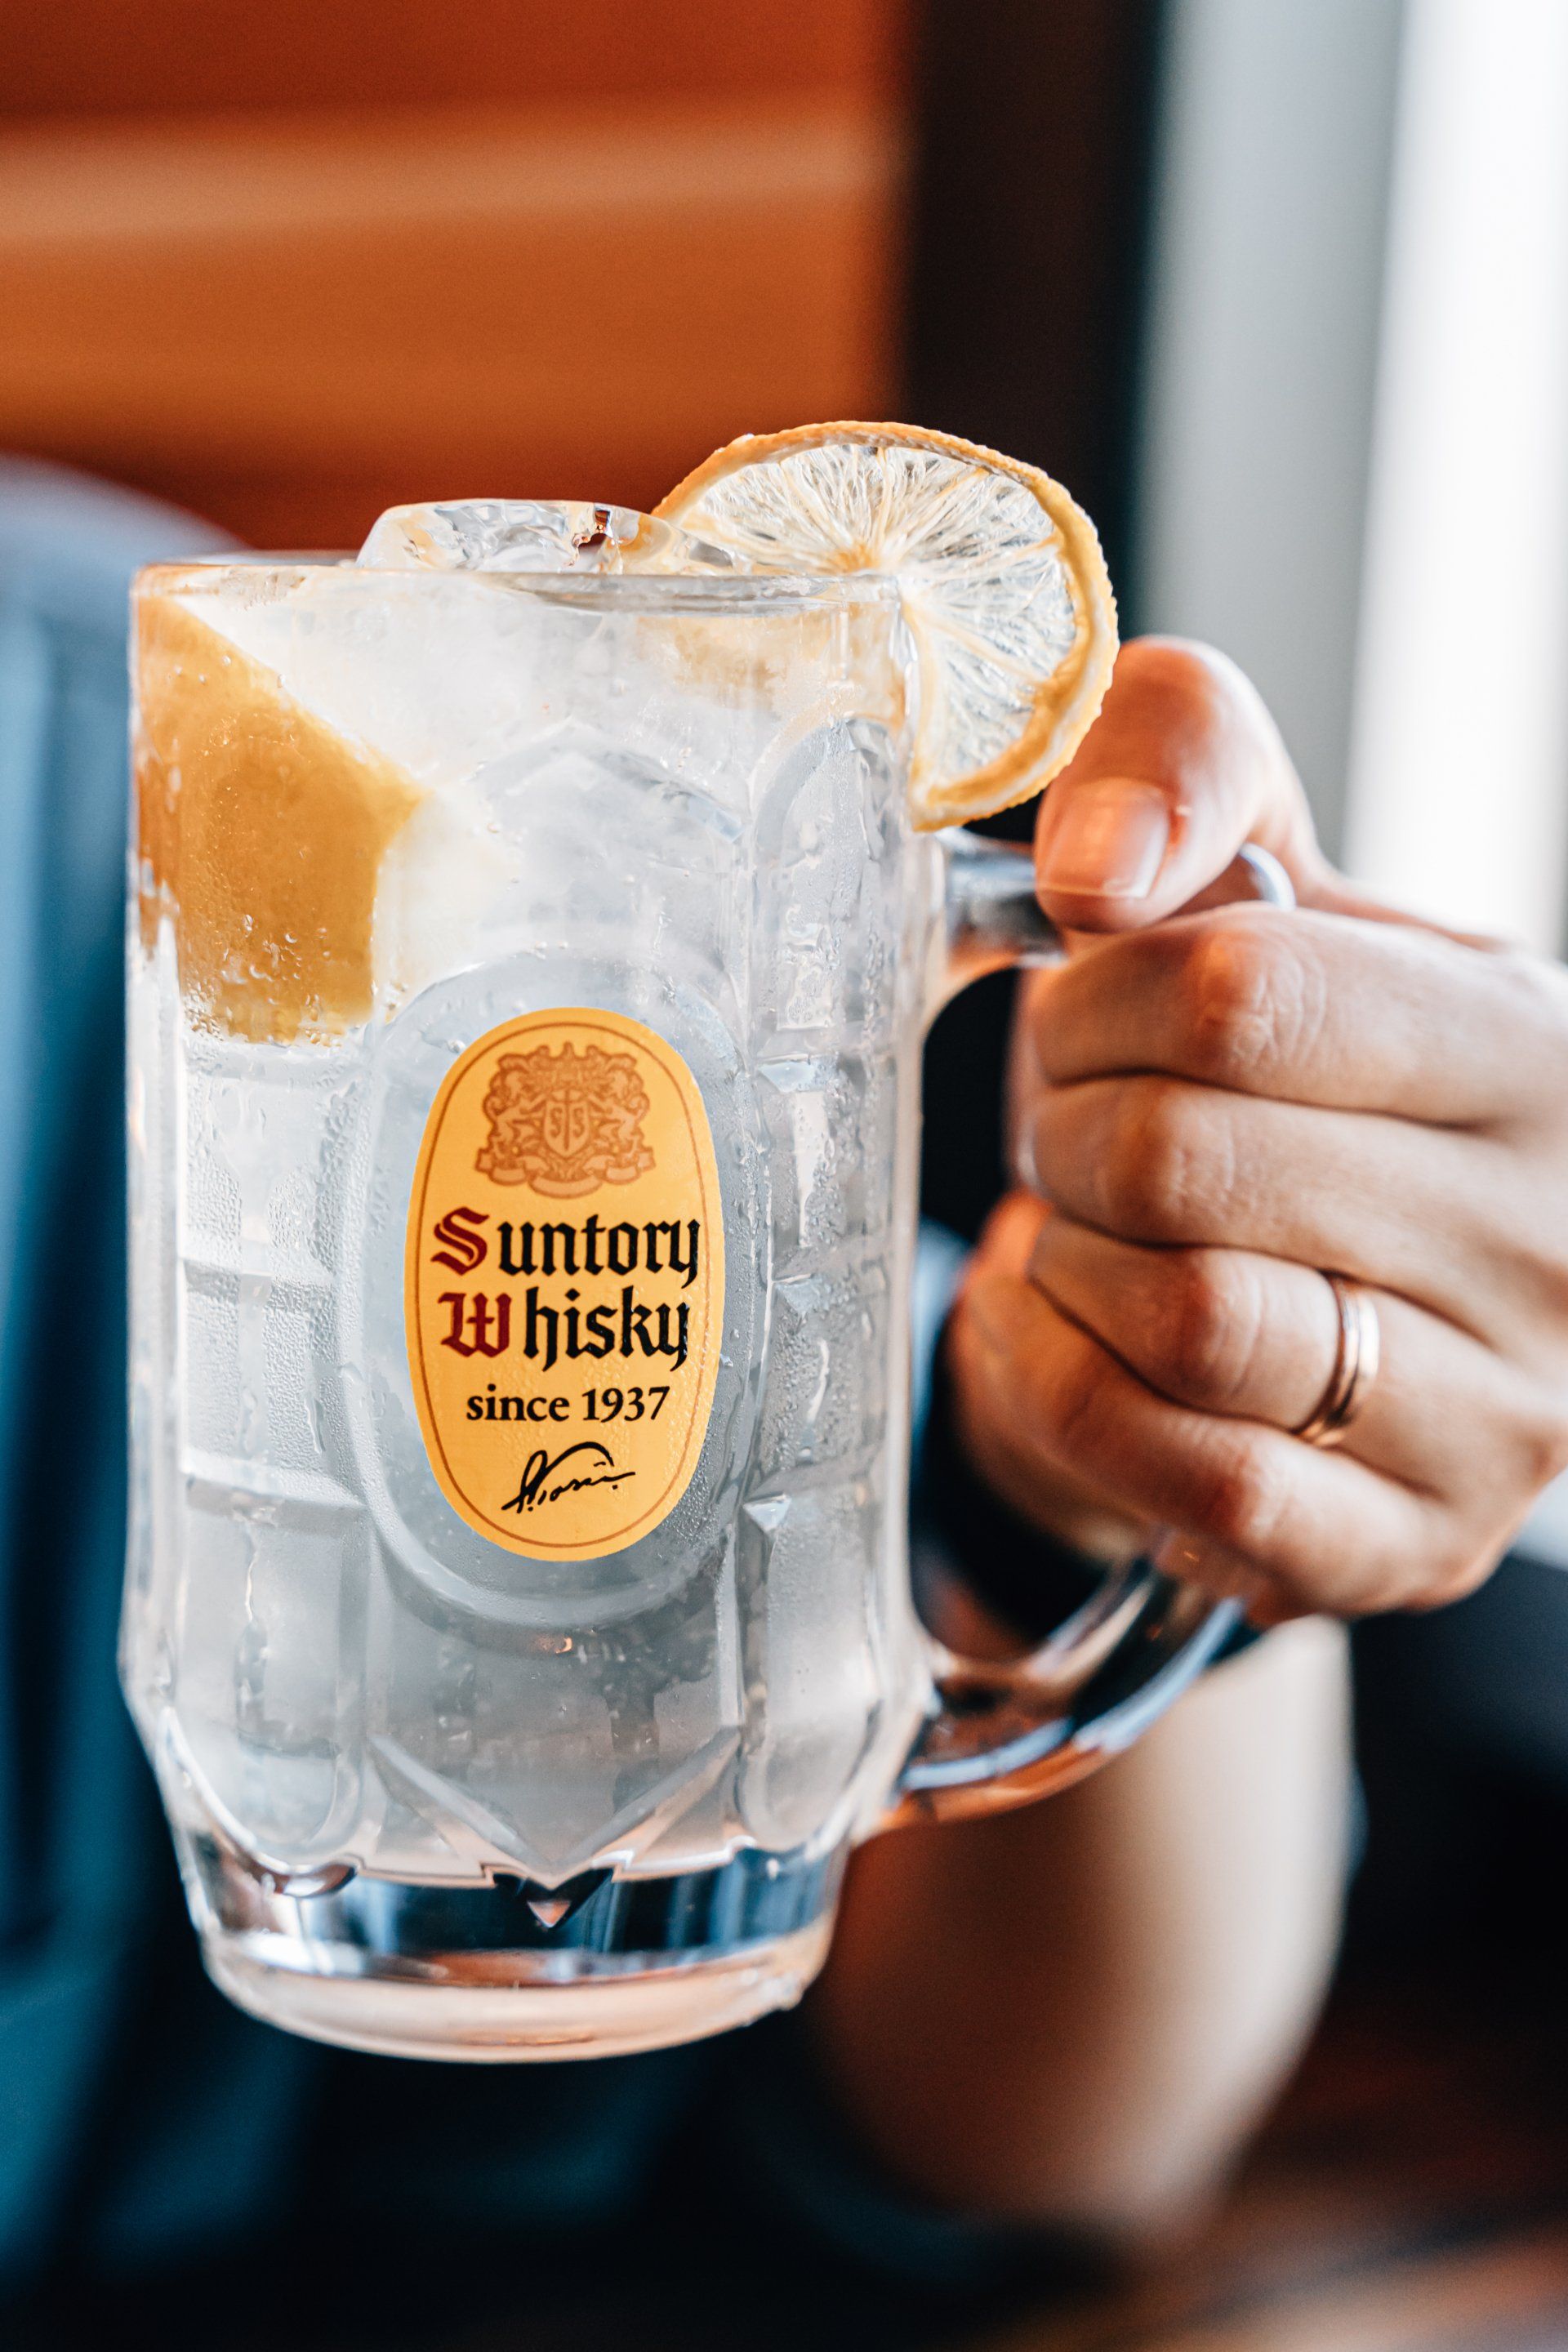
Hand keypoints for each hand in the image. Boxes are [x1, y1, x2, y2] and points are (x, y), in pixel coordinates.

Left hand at [946, 638, 1567, 1621]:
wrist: (1306, 1287)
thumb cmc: (1263, 1077)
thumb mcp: (1251, 887)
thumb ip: (1177, 771)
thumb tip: (1096, 857)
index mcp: (1532, 1044)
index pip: (1241, 993)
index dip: (1094, 999)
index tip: (1079, 1012)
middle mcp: (1555, 1237)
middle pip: (1184, 1162)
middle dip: (1067, 1138)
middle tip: (1068, 1136)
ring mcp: (1503, 1416)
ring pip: (1188, 1327)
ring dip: (1070, 1271)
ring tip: (1082, 1239)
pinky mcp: (1411, 1547)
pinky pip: (1187, 1477)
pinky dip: (1067, 1396)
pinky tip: (1072, 1342)